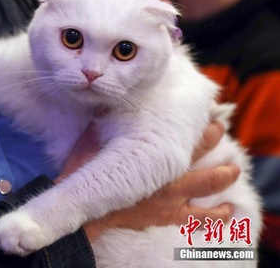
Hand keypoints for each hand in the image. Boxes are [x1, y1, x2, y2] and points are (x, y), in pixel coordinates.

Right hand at [58, 121, 239, 242]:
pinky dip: (215, 214)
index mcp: (153, 152)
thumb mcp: (93, 137)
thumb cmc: (88, 169)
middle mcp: (168, 172)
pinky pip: (199, 218)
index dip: (194, 118)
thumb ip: (106, 119)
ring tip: (233, 168)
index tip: (202, 108)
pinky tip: (227, 211)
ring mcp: (172, 197)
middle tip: (218, 127)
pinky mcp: (168, 216)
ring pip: (208, 184)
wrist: (84, 206)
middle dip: (212, 136)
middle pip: (200, 150)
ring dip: (224, 174)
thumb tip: (110, 98)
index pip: (182, 130)